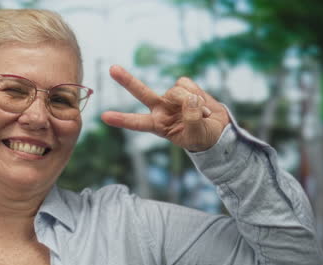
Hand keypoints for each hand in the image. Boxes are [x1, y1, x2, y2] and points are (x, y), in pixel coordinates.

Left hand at [101, 65, 229, 151]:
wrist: (218, 129)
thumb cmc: (203, 137)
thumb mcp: (196, 135)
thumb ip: (192, 118)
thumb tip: (189, 98)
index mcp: (158, 125)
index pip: (137, 123)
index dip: (122, 119)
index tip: (104, 116)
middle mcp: (161, 109)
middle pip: (141, 93)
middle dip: (127, 80)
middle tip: (112, 69)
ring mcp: (172, 97)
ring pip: (176, 90)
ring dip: (192, 101)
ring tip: (201, 114)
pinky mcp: (185, 87)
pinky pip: (188, 84)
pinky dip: (198, 93)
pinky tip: (202, 104)